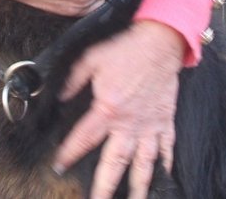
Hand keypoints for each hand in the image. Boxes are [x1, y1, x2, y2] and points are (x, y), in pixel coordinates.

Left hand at [53, 20, 185, 198]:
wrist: (161, 41)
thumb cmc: (128, 48)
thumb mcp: (91, 59)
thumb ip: (73, 80)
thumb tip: (60, 96)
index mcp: (108, 108)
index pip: (84, 138)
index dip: (69, 154)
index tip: (59, 166)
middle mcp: (129, 123)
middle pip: (114, 163)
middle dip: (105, 187)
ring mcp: (149, 125)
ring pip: (143, 163)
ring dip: (138, 186)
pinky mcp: (165, 121)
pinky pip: (166, 148)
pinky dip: (165, 165)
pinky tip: (162, 178)